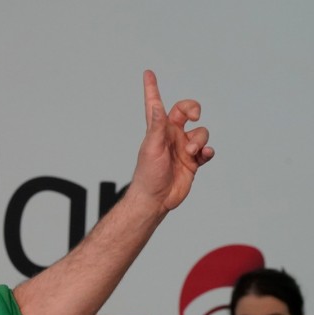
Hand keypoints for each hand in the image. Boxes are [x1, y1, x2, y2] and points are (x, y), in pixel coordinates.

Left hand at [127, 70, 212, 213]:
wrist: (155, 199)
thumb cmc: (148, 174)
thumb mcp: (151, 147)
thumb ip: (156, 126)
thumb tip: (157, 105)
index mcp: (158, 130)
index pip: (155, 105)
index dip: (152, 89)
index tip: (148, 73)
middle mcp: (172, 136)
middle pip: (187, 111)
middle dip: (194, 108)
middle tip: (195, 116)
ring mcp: (183, 148)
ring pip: (202, 133)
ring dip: (200, 140)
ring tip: (191, 153)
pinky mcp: (193, 162)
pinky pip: (207, 150)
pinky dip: (208, 151)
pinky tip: (202, 156)